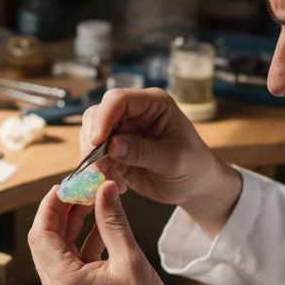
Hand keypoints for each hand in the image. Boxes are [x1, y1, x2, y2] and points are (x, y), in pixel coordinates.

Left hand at [27, 181, 186, 284]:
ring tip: (91, 204)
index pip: (41, 233)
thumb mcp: (131, 261)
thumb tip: (104, 190)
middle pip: (44, 241)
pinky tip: (99, 230)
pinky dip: (80, 245)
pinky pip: (69, 266)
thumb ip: (114, 222)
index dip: (50, 205)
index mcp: (64, 281)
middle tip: (78, 190)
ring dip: (70, 228)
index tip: (65, 185)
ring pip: (56, 253)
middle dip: (59, 213)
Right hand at [81, 88, 241, 235]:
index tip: (97, 141)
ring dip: (93, 158)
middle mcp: (134, 112)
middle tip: (101, 168)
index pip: (119, 99)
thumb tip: (112, 145)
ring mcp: (122, 130)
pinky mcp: (114, 149)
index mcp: (153, 104)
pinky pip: (94, 155)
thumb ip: (142, 151)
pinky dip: (97, 170)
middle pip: (97, 114)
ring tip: (112, 179)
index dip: (104, 117)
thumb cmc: (193, 167)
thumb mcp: (172, 160)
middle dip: (93, 140)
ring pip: (90, 134)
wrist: (194, 186)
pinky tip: (118, 184)